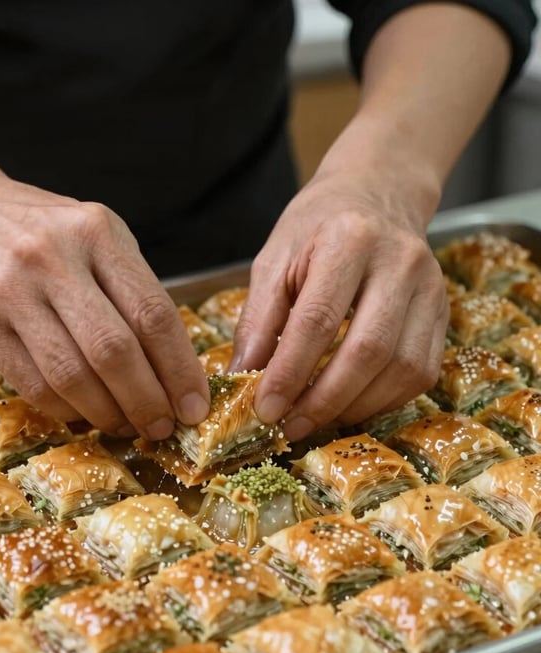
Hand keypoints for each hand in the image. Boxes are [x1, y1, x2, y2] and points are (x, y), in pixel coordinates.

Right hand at [0, 171, 209, 438]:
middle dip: (147, 401)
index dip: (180, 369)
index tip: (196, 404)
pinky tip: (85, 414)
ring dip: (109, 414)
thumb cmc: (40, 229)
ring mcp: (10, 293)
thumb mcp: (94, 235)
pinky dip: (68, 411)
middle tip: (163, 426)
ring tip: (128, 426)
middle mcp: (52, 259)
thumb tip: (171, 369)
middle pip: (114, 351)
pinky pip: (34, 386)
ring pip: (73, 377)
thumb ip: (131, 288)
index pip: (152, 313)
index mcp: (96, 232)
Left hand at [229, 169, 447, 439]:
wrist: (375, 194)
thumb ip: (257, 320)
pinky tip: (348, 405)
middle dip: (324, 400)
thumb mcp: (274, 260)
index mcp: (347, 240)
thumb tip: (241, 377)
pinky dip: (381, 401)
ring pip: (401, 369)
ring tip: (313, 419)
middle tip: (289, 426)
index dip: (290, 372)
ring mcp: (430, 288)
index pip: (318, 319)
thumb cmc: (316, 227)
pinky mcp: (443, 312)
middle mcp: (399, 262)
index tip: (265, 409)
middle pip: (368, 350)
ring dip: (353, 407)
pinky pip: (419, 374)